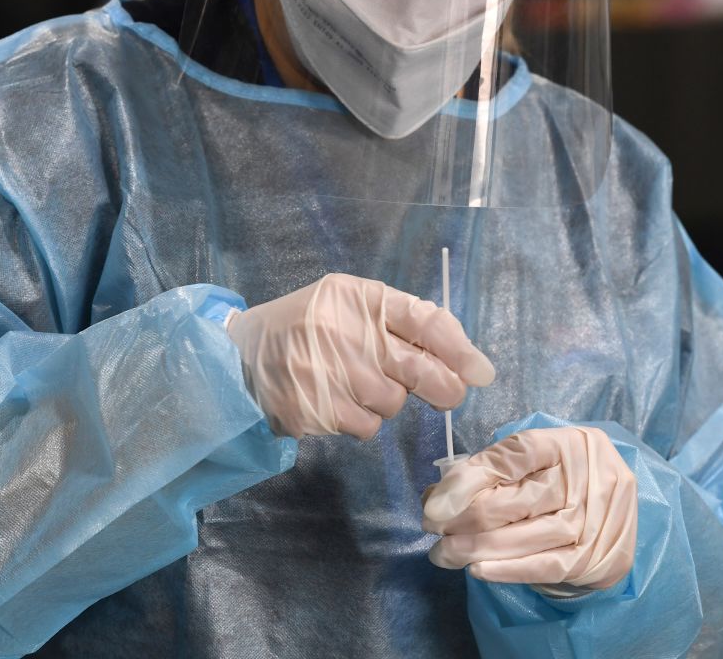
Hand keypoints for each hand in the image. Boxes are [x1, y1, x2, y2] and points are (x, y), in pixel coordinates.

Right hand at [226, 273, 494, 439]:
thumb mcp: (350, 307)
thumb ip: (400, 323)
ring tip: (356, 386)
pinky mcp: (315, 408)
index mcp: (360, 297)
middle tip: (449, 395)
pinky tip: (337, 404)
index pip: (426, 321)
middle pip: (420, 369)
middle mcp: (346, 330)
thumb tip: (465, 359)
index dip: (461, 350)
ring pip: (393, 402)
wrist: (239, 357)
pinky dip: (361, 421)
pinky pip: (366, 425)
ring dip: (386, 402)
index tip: (482, 372)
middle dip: (445, 388)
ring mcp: (329, 371)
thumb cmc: (308, 328)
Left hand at [422, 426, 636, 595]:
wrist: (615, 512)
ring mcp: (594, 522)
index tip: (433, 505)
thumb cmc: (563, 478)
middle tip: (432, 530)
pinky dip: (506, 570)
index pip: (513, 456)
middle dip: (461, 519)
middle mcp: (587, 479)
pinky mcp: (595, 558)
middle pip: (513, 502)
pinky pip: (543, 566)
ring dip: (473, 549)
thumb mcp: (534, 460)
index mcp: (568, 444)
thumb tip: (440, 497)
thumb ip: (492, 469)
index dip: (468, 480)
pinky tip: (476, 570)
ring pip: (523, 537)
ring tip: (442, 554)